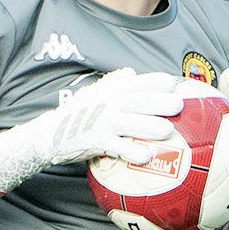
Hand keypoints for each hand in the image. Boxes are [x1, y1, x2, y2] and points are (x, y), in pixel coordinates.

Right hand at [0, 68, 184, 191]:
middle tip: (178, 105)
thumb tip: (132, 73)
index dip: (156, 81)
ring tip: (167, 131)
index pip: (137, 82)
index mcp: (110, 90)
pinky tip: (146, 157)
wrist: (50, 134)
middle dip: (159, 101)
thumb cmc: (78, 114)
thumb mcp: (94, 94)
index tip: (174, 83)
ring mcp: (101, 121)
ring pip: (129, 122)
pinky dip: (131, 150)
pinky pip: (116, 145)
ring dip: (149, 126)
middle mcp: (107, 103)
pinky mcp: (94, 140)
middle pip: (137, 100)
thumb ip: (114, 84)